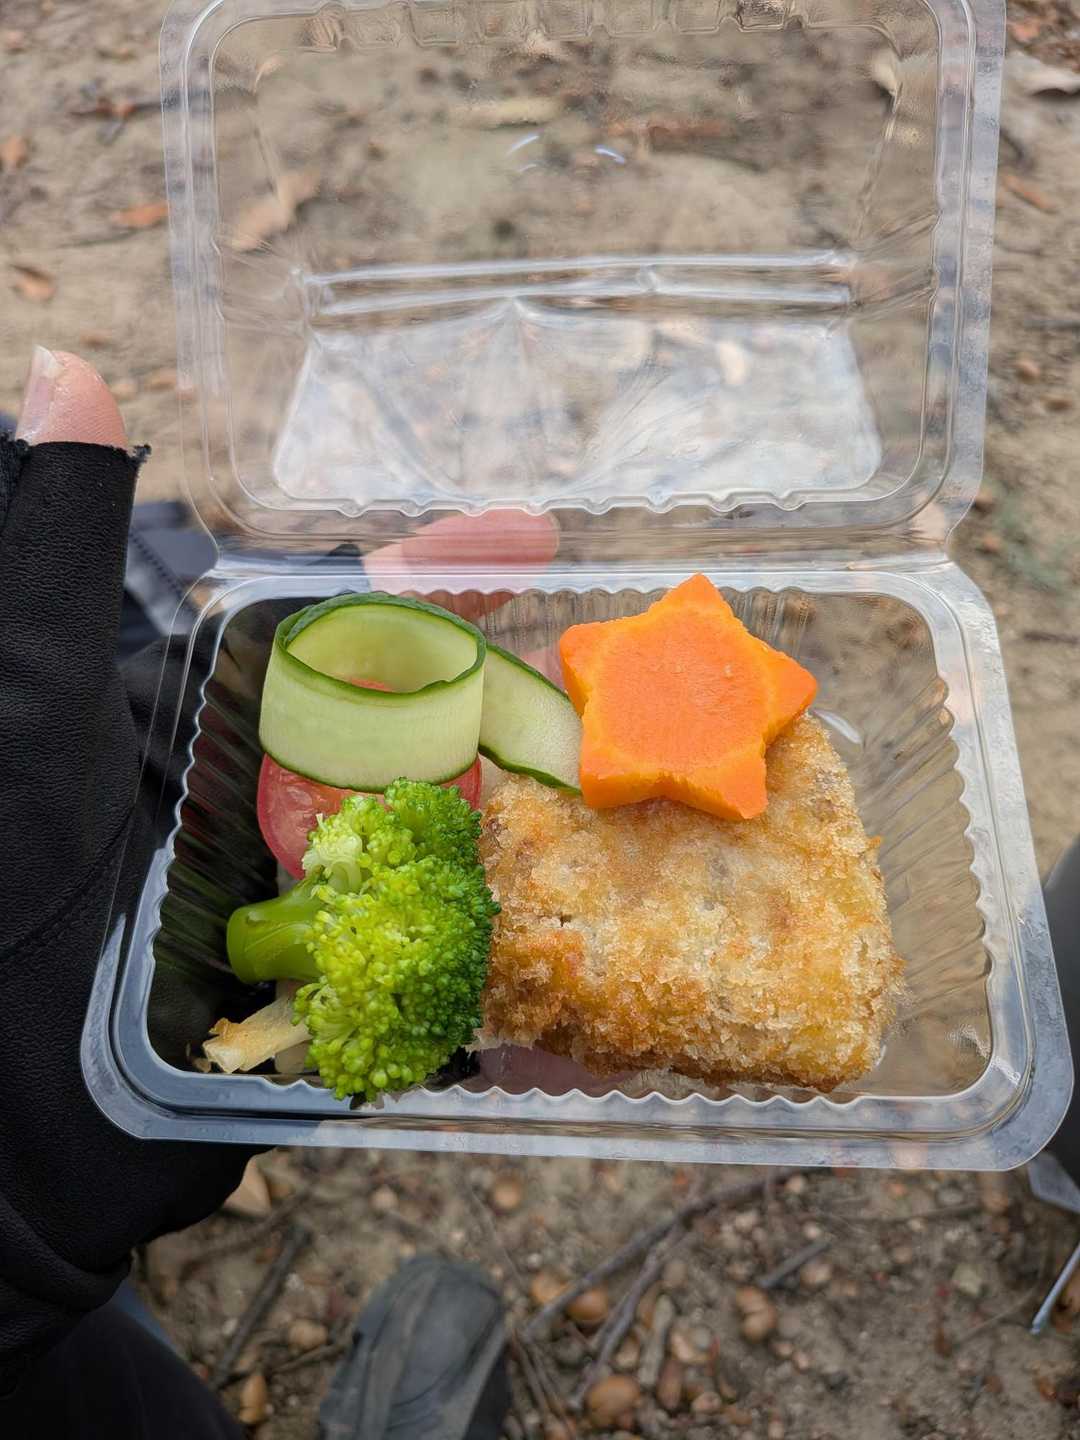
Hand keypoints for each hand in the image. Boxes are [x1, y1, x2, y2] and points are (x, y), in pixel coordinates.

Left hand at [0, 348, 559, 1383]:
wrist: (14, 1143)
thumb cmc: (15, 906)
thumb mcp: (36, 717)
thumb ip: (55, 561)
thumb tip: (63, 368)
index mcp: (224, 722)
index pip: (351, 627)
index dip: (442, 575)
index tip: (534, 535)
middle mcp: (284, 800)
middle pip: (434, 734)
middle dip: (532, 706)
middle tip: (641, 688)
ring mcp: (325, 901)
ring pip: (461, 849)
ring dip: (554, 840)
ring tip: (658, 822)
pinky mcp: (349, 995)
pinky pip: (454, 974)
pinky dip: (530, 983)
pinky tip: (607, 993)